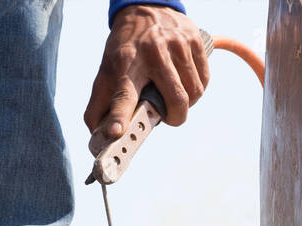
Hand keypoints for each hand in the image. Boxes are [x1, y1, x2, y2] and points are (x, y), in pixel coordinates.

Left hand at [84, 4, 208, 137]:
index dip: (120, 115)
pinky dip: (196, 90)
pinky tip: (184, 83)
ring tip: (174, 96)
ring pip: (193, 93)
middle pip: (175, 99)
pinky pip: (204, 80)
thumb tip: (97, 137)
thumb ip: (99, 105)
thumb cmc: (125, 48)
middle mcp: (152, 52)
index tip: (116, 132)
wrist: (145, 8)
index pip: (122, 94)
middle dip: (175, 117)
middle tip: (169, 117)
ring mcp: (176, 44)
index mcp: (125, 62)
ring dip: (186, 104)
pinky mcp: (194, 40)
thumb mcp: (107, 71)